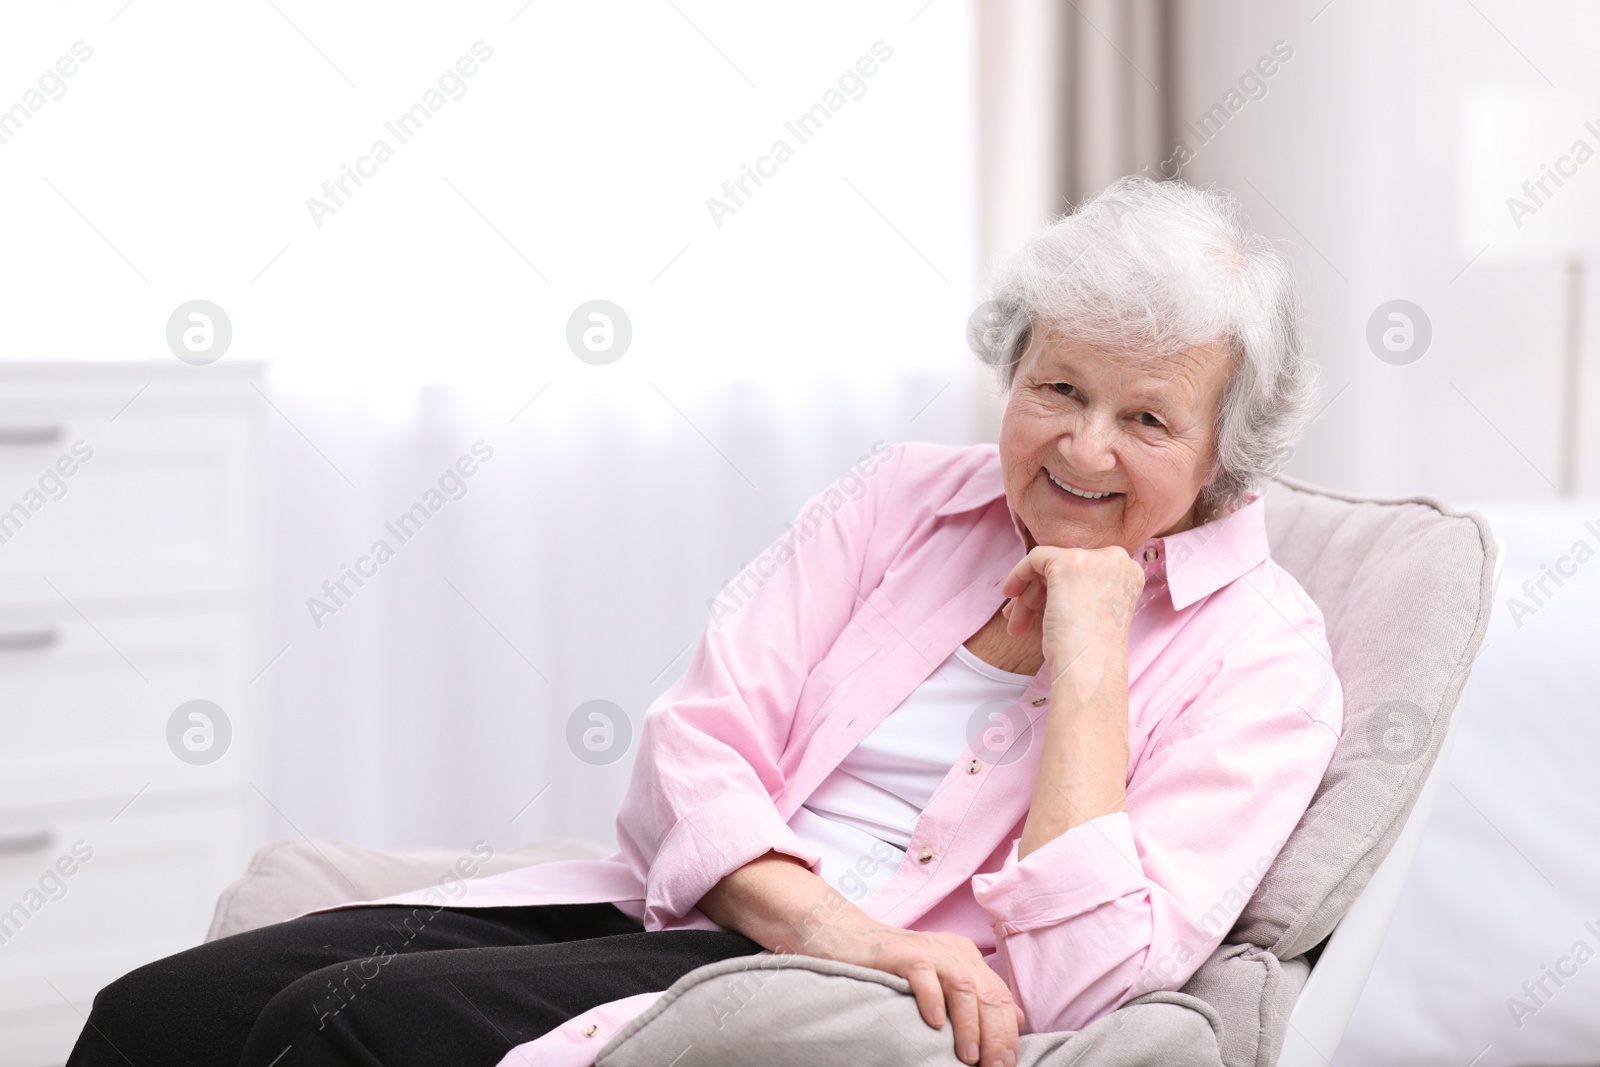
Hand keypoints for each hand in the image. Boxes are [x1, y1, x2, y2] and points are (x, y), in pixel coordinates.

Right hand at [843, 923, 1025, 1066]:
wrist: (847, 937)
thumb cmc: (894, 969)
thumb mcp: (943, 981)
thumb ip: (977, 997)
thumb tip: (1018, 1018)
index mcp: (967, 959)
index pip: (1000, 997)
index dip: (1008, 1033)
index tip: (1006, 1064)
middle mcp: (954, 952)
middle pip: (988, 993)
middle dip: (996, 1035)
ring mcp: (929, 950)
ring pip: (963, 985)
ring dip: (970, 1024)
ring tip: (968, 1056)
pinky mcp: (900, 953)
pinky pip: (923, 973)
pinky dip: (932, 998)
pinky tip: (935, 1023)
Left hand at [999, 545, 1143, 671]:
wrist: (1090, 668)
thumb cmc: (1092, 652)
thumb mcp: (1097, 612)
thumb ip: (1086, 589)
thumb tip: (1057, 581)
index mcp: (1130, 572)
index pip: (1087, 569)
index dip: (1061, 589)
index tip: (1044, 609)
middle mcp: (1117, 559)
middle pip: (1067, 568)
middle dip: (1040, 593)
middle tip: (1021, 619)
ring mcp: (1094, 558)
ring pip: (1049, 566)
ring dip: (1028, 596)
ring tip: (1015, 624)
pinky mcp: (1068, 562)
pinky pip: (1035, 557)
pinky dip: (1019, 574)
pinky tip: (1009, 594)